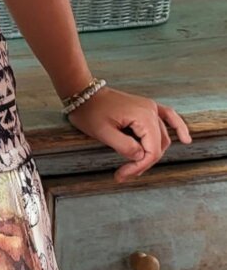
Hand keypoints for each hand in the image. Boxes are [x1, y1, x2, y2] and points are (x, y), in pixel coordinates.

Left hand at [65, 85, 191, 182]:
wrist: (83, 94)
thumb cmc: (90, 112)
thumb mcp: (103, 133)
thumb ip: (124, 146)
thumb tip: (141, 156)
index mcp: (142, 116)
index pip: (151, 150)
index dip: (139, 166)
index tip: (122, 175)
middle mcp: (151, 111)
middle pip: (158, 145)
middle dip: (142, 163)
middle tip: (123, 174)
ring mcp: (150, 108)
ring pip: (162, 137)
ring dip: (152, 153)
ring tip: (135, 167)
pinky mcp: (147, 107)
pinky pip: (168, 117)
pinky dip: (177, 128)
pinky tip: (185, 139)